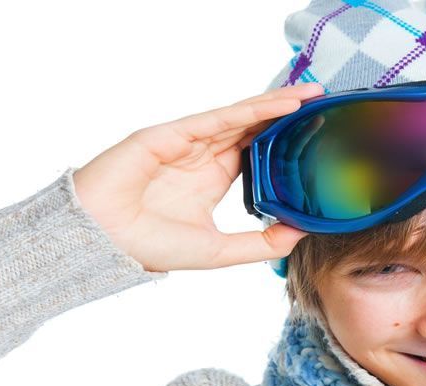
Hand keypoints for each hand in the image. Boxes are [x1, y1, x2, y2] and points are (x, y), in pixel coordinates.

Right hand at [72, 83, 323, 271]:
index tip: (318, 132)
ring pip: (241, 117)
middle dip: (287, 114)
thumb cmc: (146, 246)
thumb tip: (298, 236)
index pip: (256, 149)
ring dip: (276, 104)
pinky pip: (219, 118)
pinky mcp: (173, 134)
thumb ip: (258, 244)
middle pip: (253, 126)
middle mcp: (202, 156)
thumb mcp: (218, 250)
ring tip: (310, 94)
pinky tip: (280, 104)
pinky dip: (251, 109)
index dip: (285, 138)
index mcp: (212, 178)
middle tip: (323, 101)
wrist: (101, 243)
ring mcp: (188, 142)